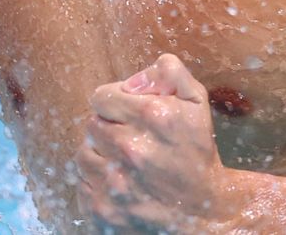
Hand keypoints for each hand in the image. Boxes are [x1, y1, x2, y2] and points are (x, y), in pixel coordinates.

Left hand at [77, 54, 232, 232]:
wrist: (203, 213)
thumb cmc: (197, 155)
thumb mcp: (196, 104)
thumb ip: (169, 73)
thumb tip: (133, 80)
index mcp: (151, 116)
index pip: (101, 97)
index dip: (114, 103)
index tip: (128, 115)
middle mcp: (129, 148)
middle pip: (91, 124)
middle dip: (109, 129)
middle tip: (130, 141)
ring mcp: (113, 182)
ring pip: (83, 154)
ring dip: (100, 156)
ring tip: (125, 164)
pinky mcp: (102, 209)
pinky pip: (82, 184)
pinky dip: (96, 184)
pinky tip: (121, 185)